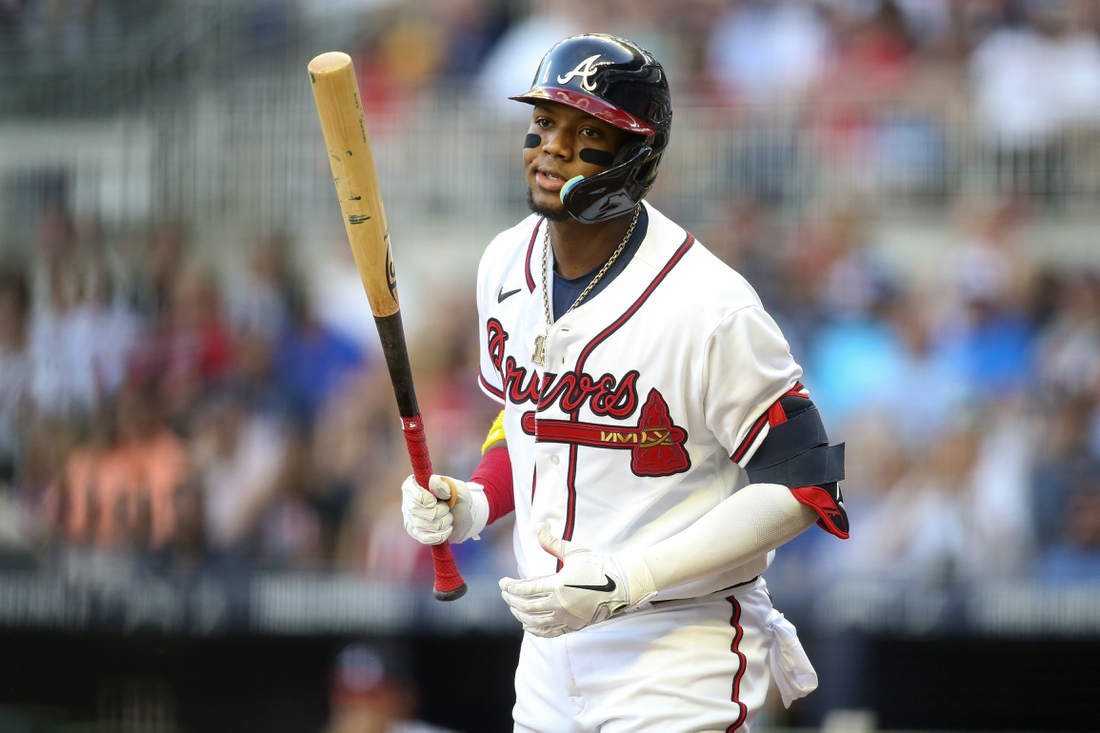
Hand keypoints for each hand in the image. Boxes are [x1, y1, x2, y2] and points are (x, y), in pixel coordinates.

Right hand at [400, 474, 487, 544]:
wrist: (464, 516)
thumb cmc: (457, 497)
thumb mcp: (456, 487)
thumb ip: (444, 485)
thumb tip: (432, 483)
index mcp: (415, 485)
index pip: (410, 491)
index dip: (424, 498)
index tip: (436, 500)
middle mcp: (409, 501)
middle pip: (414, 509)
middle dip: (436, 511)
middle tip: (447, 509)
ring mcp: (410, 519)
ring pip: (420, 525)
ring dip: (441, 523)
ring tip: (449, 518)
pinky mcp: (416, 533)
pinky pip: (424, 538)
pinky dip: (440, 535)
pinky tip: (447, 529)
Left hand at [499, 524, 655, 636]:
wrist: (622, 583)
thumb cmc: (598, 564)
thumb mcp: (573, 551)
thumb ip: (552, 542)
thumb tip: (540, 526)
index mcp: (558, 584)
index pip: (526, 589)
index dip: (510, 586)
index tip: (502, 582)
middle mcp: (560, 604)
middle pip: (526, 606)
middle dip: (511, 600)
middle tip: (505, 592)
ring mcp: (567, 618)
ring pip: (535, 622)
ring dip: (520, 615)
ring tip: (514, 607)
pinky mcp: (574, 626)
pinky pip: (549, 632)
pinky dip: (535, 630)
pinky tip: (528, 625)